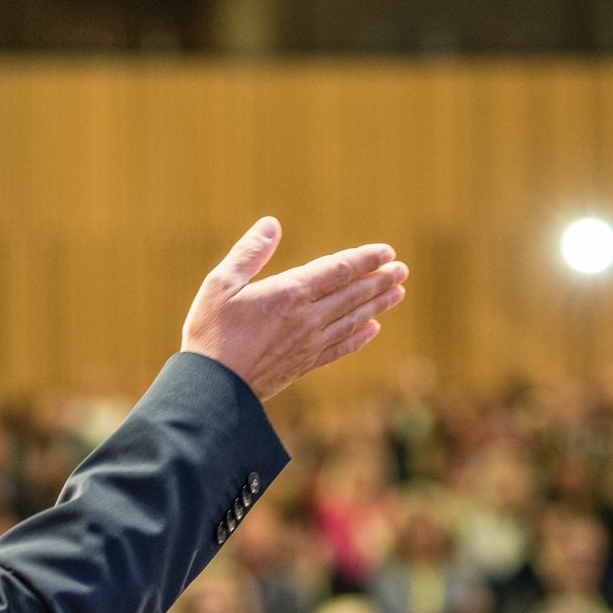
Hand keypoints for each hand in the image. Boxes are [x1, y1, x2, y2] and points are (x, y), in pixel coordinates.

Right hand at [181, 219, 407, 401]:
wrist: (212, 388)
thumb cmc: (210, 332)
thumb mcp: (220, 284)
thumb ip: (249, 253)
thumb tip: (272, 224)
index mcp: (289, 293)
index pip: (338, 270)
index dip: (365, 260)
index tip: (387, 252)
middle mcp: (307, 318)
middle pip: (352, 295)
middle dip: (379, 280)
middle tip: (402, 270)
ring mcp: (309, 344)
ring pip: (352, 320)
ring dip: (377, 305)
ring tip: (397, 293)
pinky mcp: (304, 365)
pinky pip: (341, 348)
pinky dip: (359, 337)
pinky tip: (372, 330)